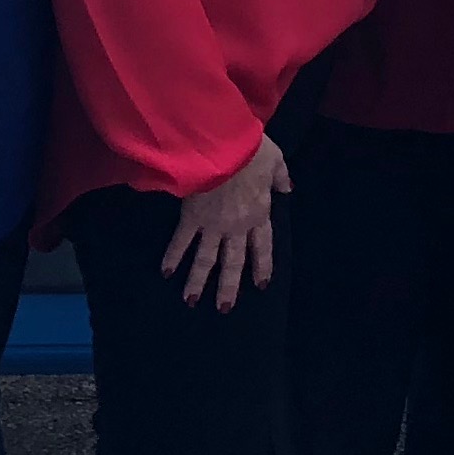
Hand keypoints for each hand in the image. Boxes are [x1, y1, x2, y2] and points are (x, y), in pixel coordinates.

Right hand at [162, 134, 291, 310]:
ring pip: (207, 259)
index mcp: (259, 213)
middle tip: (224, 308)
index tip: (261, 284)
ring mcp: (213, 225)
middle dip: (229, 286)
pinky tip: (166, 272)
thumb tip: (287, 189)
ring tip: (192, 301)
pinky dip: (173, 256)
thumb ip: (281, 177)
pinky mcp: (191, 217)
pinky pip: (182, 241)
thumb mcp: (276, 160)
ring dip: (199, 281)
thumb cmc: (251, 150)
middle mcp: (236, 226)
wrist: (223, 146)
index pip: (262, 245)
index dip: (262, 265)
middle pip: (233, 261)